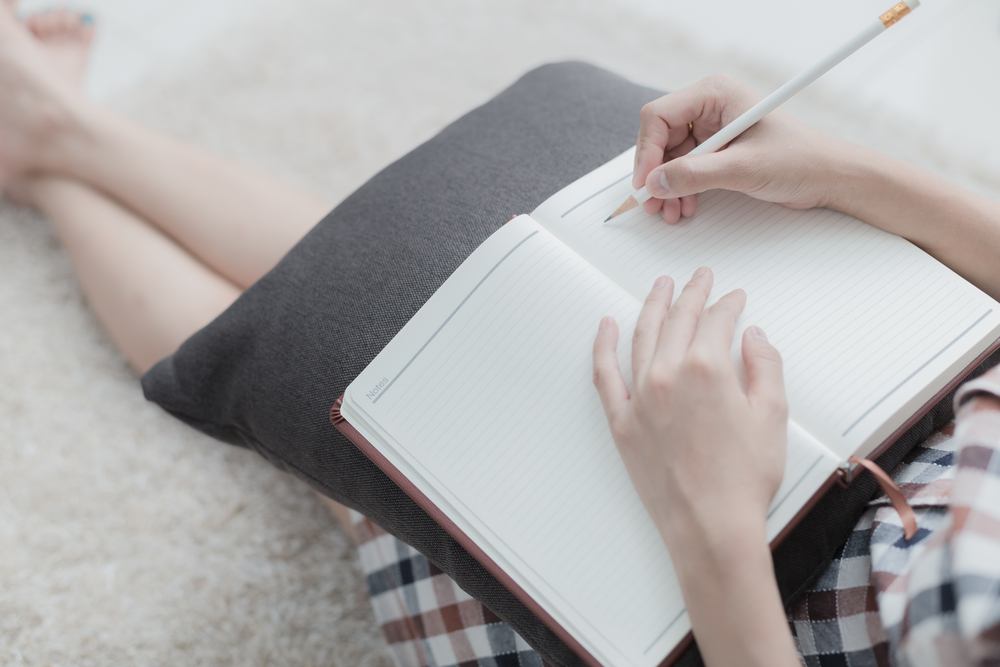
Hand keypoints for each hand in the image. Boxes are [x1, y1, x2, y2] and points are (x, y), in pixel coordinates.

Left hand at [591, 268, 786, 549]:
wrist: (711, 527)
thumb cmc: (745, 478)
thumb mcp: (772, 415)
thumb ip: (765, 366)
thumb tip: (753, 336)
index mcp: (706, 368)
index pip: (717, 320)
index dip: (729, 304)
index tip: (736, 298)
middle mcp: (667, 374)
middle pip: (678, 320)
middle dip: (692, 294)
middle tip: (700, 277)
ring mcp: (639, 396)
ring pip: (642, 336)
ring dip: (652, 307)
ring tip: (660, 286)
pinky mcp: (621, 421)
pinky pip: (605, 374)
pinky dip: (604, 346)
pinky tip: (606, 326)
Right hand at [633, 74, 848, 223]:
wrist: (828, 177)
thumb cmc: (800, 160)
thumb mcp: (744, 168)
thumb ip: (696, 174)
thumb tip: (656, 182)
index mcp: (716, 94)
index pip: (660, 116)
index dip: (647, 151)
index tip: (646, 182)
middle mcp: (710, 108)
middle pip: (660, 138)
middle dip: (656, 173)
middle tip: (653, 202)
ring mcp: (712, 130)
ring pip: (670, 158)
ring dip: (666, 186)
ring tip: (669, 210)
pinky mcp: (717, 151)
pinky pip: (685, 168)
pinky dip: (680, 189)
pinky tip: (684, 205)